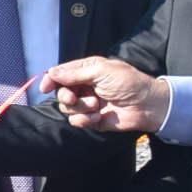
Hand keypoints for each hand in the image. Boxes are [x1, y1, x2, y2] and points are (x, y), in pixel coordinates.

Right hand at [45, 57, 169, 134]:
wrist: (147, 105)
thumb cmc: (129, 83)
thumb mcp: (101, 71)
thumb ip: (74, 73)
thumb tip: (51, 73)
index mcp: (86, 70)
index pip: (61, 74)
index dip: (51, 80)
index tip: (44, 88)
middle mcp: (85, 86)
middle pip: (60, 92)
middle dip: (65, 96)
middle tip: (73, 98)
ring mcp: (88, 103)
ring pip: (67, 109)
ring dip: (80, 108)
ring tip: (96, 106)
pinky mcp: (92, 119)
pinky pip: (76, 121)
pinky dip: (85, 120)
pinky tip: (99, 117)